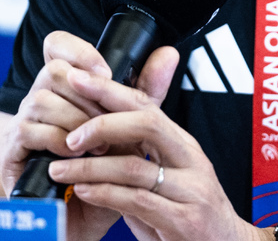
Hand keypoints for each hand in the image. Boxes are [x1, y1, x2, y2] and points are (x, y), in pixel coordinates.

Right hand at [0, 30, 178, 240]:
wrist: (78, 215)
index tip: (105, 72)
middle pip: (54, 69)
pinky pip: (31, 131)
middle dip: (86, 94)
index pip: (57, 44)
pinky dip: (60, 142)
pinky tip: (77, 157)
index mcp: (67, 85)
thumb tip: (169, 54)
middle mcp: (41, 96)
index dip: (78, 50)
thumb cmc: (102, 166)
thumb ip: (146, 91)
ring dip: (77, 121)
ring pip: (43, 98)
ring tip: (99, 146)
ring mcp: (24, 120)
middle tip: (109, 119)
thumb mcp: (128, 127)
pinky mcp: (13, 149)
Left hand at [46, 70, 273, 240]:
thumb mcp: (168, 180)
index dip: (111, 90)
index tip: (79, 80)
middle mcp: (191, 160)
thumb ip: (140, 159)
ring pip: (135, 166)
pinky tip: (83, 191)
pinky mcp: (185, 221)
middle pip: (147, 123)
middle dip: (103, 123)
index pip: (147, 105)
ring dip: (91, 167)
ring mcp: (191, 190)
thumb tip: (97, 140)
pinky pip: (137, 201)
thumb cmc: (192, 217)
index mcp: (184, 144)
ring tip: (61, 169)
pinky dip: (105, 194)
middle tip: (69, 135)